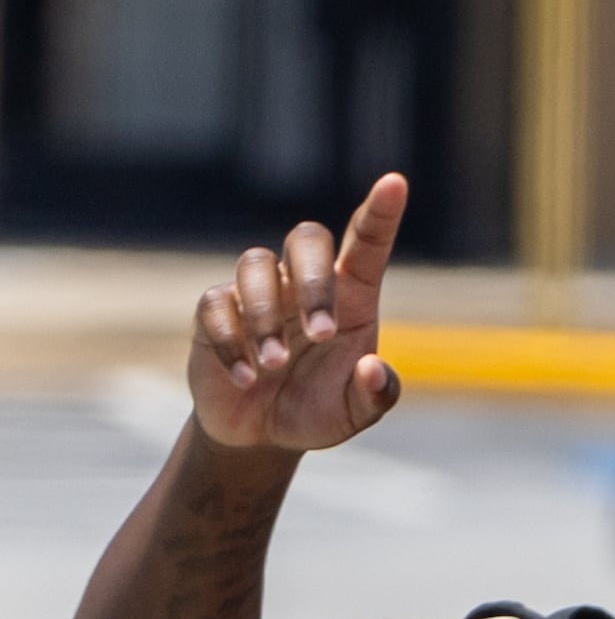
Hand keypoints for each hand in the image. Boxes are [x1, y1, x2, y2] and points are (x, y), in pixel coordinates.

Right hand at [190, 176, 404, 453]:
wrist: (262, 435)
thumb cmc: (318, 409)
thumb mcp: (355, 413)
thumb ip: (375, 395)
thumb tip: (373, 369)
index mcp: (352, 297)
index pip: (366, 243)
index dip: (380, 212)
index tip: (395, 183)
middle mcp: (304, 284)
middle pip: (306, 239)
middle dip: (314, 281)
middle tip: (322, 334)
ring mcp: (257, 294)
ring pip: (255, 265)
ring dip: (267, 316)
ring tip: (274, 366)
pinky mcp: (214, 313)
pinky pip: (216, 306)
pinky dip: (231, 342)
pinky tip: (246, 378)